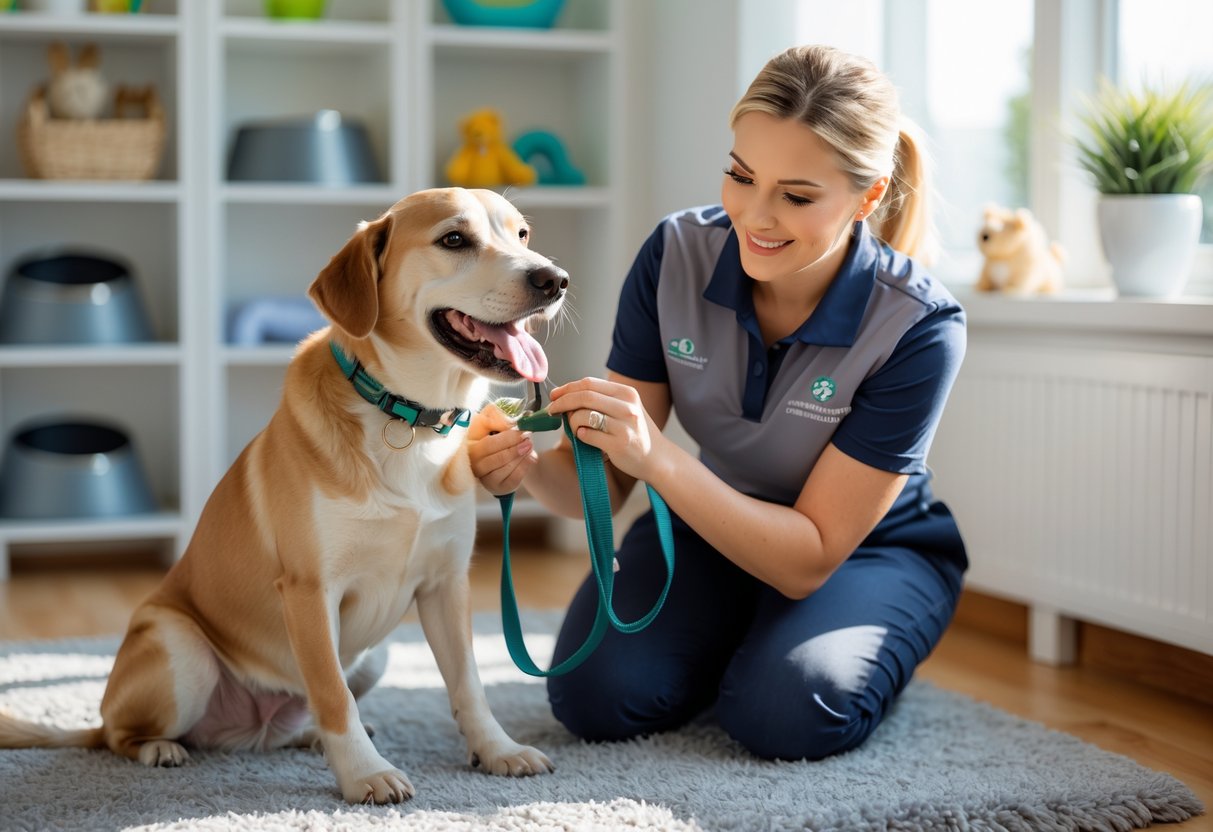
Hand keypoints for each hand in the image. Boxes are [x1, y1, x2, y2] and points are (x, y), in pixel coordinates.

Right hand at [468, 403, 536, 496]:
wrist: (495, 460)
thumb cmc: (491, 436)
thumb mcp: (487, 422)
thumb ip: (495, 416)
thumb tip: (510, 421)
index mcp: (470, 448)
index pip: (489, 444)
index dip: (507, 438)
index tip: (521, 430)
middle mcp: (475, 466)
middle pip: (499, 458)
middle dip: (516, 447)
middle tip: (528, 438)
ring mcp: (486, 479)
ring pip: (507, 467)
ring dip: (522, 456)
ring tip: (529, 445)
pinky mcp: (498, 488)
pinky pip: (514, 478)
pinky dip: (525, 466)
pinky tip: (530, 456)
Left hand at [546, 377, 665, 482]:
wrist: (658, 458)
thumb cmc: (636, 433)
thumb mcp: (626, 408)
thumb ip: (602, 400)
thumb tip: (565, 396)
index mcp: (627, 393)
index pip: (589, 383)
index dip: (567, 388)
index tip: (554, 396)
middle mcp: (627, 406)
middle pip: (584, 396)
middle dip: (562, 402)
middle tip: (552, 411)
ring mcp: (624, 426)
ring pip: (583, 416)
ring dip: (571, 422)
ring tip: (576, 429)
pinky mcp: (619, 444)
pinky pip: (587, 436)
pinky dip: (580, 436)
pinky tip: (586, 438)